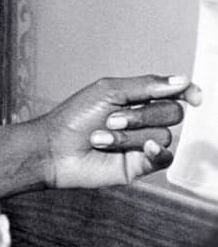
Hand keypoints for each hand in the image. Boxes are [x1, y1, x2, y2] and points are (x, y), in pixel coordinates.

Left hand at [32, 74, 201, 188]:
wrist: (53, 148)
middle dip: (141, 115)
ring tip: (100, 138)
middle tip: (110, 120)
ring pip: (163, 135)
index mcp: (136, 100)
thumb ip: (147, 85)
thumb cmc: (73, 118)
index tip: (193, 97)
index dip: (187, 93)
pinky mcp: (140, 165)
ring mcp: (143, 143)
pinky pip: (165, 158)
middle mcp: (143, 121)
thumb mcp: (108, 91)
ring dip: (129, 136)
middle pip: (172, 113)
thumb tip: (182, 81)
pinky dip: (157, 152)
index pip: (173, 94)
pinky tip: (146, 149)